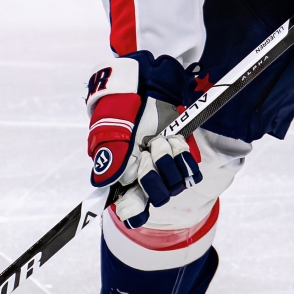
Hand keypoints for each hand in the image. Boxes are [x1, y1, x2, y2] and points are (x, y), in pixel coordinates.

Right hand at [85, 52, 201, 226]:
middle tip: (149, 149)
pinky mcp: (179, 156)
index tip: (137, 199)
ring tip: (159, 139)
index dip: (136, 208)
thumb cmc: (124, 108)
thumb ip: (111, 157)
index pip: (131, 208)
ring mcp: (163, 166)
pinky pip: (190, 171)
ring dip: (168, 159)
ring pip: (174, 183)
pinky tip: (173, 141)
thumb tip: (104, 184)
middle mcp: (142, 175)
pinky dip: (183, 156)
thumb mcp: (113, 130)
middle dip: (155, 173)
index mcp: (122, 175)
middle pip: (157, 196)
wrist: (144, 85)